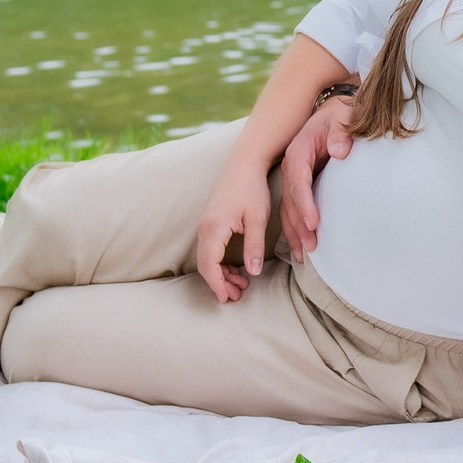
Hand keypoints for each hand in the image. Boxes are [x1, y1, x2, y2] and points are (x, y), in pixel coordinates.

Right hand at [192, 166, 272, 301]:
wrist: (244, 164)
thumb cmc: (252, 188)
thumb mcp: (258, 219)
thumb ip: (254, 246)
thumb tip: (252, 273)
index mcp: (215, 227)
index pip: (210, 264)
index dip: (217, 284)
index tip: (228, 298)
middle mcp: (204, 227)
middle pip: (205, 264)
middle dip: (219, 283)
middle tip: (237, 296)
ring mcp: (205, 225)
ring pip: (206, 258)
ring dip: (220, 274)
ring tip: (240, 286)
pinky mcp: (210, 223)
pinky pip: (210, 249)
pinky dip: (220, 262)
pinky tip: (236, 268)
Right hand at [277, 94, 355, 253]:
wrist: (334, 111)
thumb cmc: (340, 115)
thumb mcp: (343, 117)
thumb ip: (341, 131)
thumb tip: (339, 150)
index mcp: (298, 151)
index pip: (299, 181)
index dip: (305, 203)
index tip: (314, 223)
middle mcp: (291, 166)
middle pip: (291, 200)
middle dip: (299, 225)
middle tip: (311, 246)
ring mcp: (292, 176)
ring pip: (288, 208)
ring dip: (295, 232)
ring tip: (305, 254)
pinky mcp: (298, 184)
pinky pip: (292, 209)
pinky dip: (295, 228)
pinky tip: (301, 246)